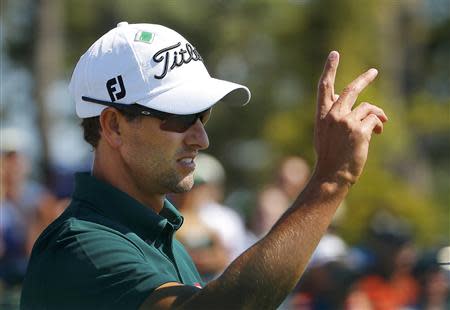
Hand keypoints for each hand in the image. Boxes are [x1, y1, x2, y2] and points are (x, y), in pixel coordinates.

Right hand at [313, 51, 387, 185]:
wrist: (332, 174)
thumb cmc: (329, 156)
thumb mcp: (325, 134)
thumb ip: (336, 117)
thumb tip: (354, 105)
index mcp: (322, 115)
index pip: (324, 88)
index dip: (329, 70)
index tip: (334, 55)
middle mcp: (333, 115)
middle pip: (351, 90)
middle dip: (364, 79)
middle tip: (373, 72)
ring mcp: (346, 122)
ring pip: (368, 107)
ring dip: (377, 114)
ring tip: (381, 123)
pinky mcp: (359, 130)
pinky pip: (374, 119)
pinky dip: (378, 125)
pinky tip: (376, 133)